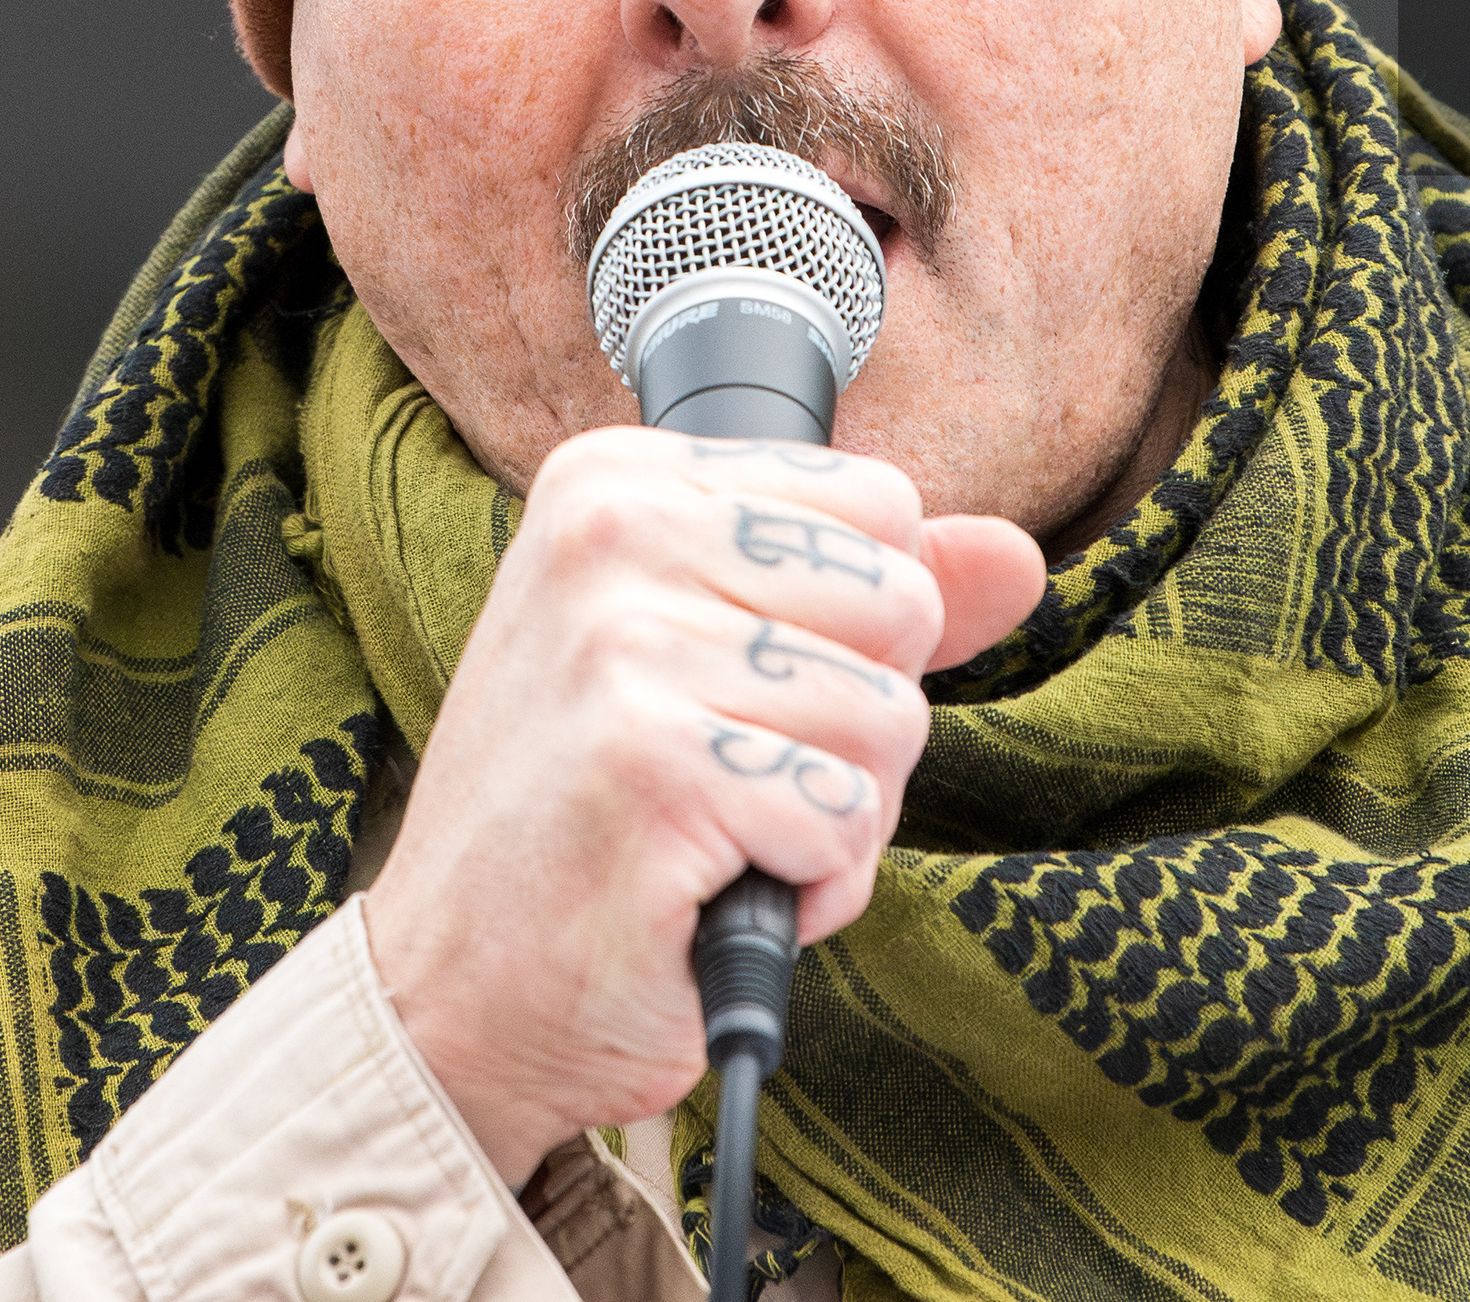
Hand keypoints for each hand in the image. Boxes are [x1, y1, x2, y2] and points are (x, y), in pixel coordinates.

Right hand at [358, 426, 1041, 1182]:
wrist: (452, 990)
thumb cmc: (585, 819)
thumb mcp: (711, 660)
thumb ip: (862, 594)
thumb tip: (1017, 557)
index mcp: (619, 479)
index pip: (882, 503)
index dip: (853, 630)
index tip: (738, 688)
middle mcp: (611, 534)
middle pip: (903, 605)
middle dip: (856, 722)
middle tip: (732, 774)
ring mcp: (624, 647)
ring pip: (892, 722)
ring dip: (834, 817)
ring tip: (717, 836)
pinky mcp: (654, 767)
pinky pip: (850, 820)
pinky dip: (809, 888)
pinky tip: (712, 892)